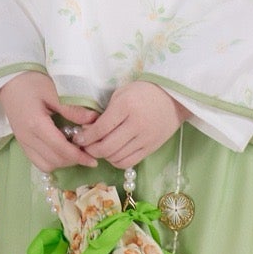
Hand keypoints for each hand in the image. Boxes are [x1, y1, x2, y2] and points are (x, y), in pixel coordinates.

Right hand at [0, 71, 102, 172]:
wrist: (10, 80)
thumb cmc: (32, 82)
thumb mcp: (54, 91)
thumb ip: (72, 109)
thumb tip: (93, 120)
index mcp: (36, 124)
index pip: (60, 148)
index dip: (78, 157)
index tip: (93, 160)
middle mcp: (27, 137)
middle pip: (54, 160)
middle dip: (73, 160)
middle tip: (87, 151)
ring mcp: (23, 141)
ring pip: (45, 164)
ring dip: (62, 162)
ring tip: (75, 151)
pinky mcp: (22, 142)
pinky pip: (37, 160)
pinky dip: (52, 160)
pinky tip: (61, 150)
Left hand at [69, 80, 186, 170]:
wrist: (174, 97)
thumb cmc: (145, 91)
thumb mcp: (122, 93)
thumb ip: (106, 112)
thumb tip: (89, 132)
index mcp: (126, 106)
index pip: (100, 129)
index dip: (85, 137)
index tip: (77, 138)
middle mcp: (136, 124)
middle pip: (106, 147)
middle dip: (91, 149)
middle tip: (85, 145)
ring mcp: (145, 139)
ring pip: (116, 157)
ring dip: (103, 156)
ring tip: (98, 148)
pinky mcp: (151, 148)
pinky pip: (128, 162)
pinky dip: (116, 161)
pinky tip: (113, 153)